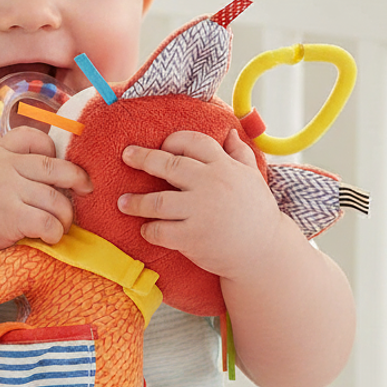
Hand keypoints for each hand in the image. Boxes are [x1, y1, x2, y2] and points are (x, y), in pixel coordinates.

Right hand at [0, 127, 92, 261]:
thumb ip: (9, 167)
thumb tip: (53, 172)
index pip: (33, 137)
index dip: (54, 150)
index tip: (60, 170)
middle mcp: (3, 167)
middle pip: (54, 167)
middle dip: (77, 179)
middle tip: (86, 191)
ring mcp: (7, 190)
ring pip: (55, 199)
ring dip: (66, 216)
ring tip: (62, 225)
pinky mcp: (10, 216)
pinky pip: (47, 221)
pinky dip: (55, 232)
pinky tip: (50, 238)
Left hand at [118, 128, 282, 281]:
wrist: (264, 254)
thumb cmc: (257, 213)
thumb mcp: (253, 178)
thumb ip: (240, 154)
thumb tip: (230, 133)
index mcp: (224, 167)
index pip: (193, 142)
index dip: (174, 140)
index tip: (163, 146)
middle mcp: (210, 184)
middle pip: (168, 164)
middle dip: (143, 158)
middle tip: (127, 156)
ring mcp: (201, 211)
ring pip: (157, 201)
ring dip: (136, 202)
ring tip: (122, 202)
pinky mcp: (193, 238)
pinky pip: (161, 231)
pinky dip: (149, 230)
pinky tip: (146, 229)